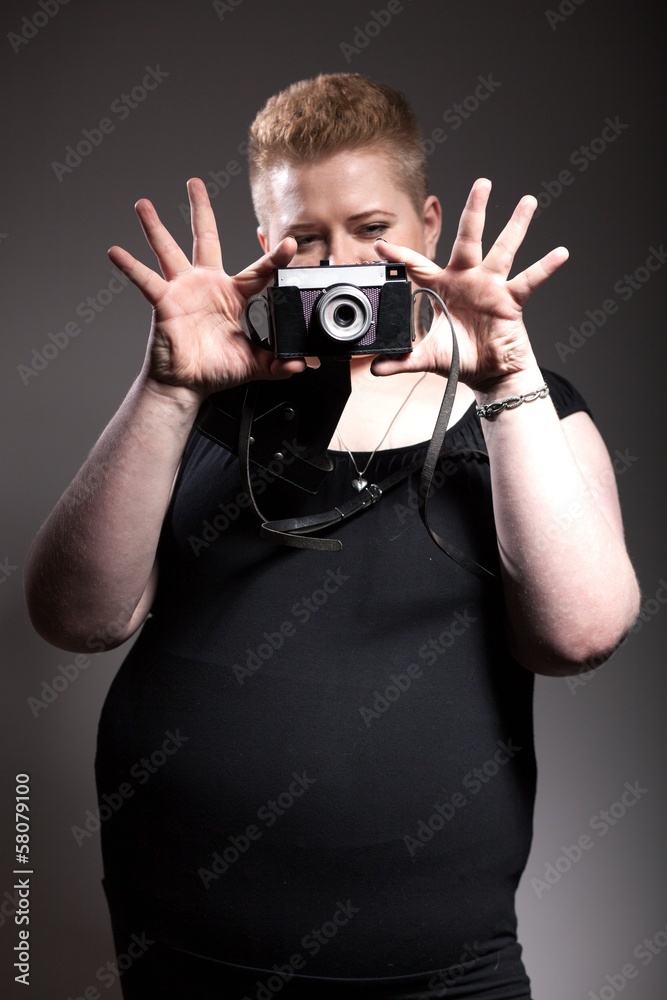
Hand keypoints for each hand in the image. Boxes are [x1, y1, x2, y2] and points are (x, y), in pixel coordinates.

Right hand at [108, 178, 304, 402]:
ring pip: (169, 250)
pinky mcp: (164, 301)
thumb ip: (278, 363)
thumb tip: (300, 365)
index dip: (274, 257)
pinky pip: (145, 280)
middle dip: (200, 209)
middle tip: (194, 183)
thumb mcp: (253, 365)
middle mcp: (207, 284)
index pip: (258, 270)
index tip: (289, 243)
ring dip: (154, 227)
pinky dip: (130, 267)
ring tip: (143, 204)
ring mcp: (183, 290)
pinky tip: (116, 252)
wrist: (187, 384)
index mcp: (233, 295)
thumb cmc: (216, 369)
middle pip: (205, 238)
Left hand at [370, 178, 568, 391]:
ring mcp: (490, 287)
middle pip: (469, 238)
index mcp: (441, 287)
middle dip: (474, 210)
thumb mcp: (426, 357)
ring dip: (516, 226)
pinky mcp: (510, 301)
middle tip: (482, 182)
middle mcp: (466, 279)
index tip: (380, 244)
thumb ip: (400, 359)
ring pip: (503, 250)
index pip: (417, 265)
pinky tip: (560, 253)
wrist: (488, 374)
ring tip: (528, 201)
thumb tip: (374, 369)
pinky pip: (529, 281)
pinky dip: (545, 268)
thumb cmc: (459, 357)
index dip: (399, 255)